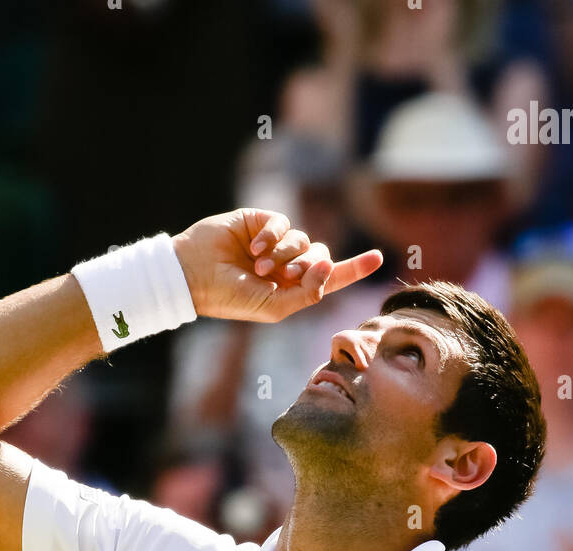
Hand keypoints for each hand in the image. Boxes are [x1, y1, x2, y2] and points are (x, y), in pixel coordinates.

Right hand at [173, 209, 382, 322]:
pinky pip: (284, 222)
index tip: (377, 258)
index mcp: (293, 289)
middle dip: (311, 265)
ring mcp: (275, 243)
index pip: (330, 278)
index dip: (354, 268)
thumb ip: (306, 293)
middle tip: (287, 274)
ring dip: (285, 254)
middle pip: (322, 256)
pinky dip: (273, 235)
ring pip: (304, 239)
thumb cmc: (230, 298)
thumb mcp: (274, 306)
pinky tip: (254, 247)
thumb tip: (329, 268)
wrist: (194, 275)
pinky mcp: (262, 222)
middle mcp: (287, 265)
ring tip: (259, 266)